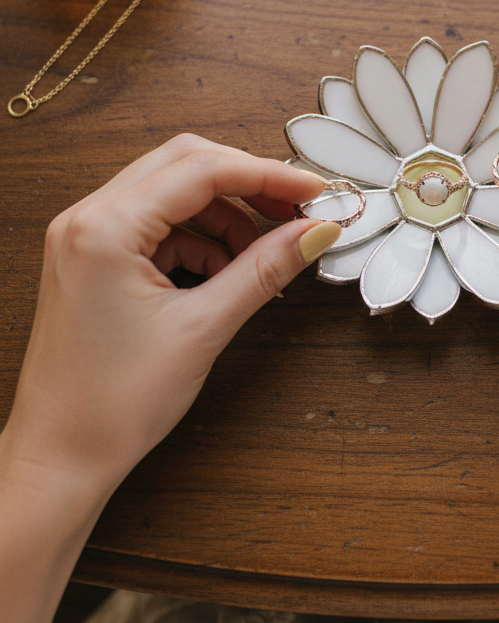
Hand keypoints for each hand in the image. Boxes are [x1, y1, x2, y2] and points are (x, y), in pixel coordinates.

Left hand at [1, 133, 339, 503]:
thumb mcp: (202, 330)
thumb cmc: (109, 405)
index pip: (201, 170)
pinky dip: (199, 240)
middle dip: (247, 184)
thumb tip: (313, 234)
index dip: (268, 175)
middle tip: (297, 212)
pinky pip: (157, 226)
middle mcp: (87, 219)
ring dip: (225, 216)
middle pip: (184, 165)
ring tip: (263, 255)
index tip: (313, 191)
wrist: (61, 457)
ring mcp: (85, 237)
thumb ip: (262, 270)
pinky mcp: (93, 259)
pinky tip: (227, 273)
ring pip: (172, 194)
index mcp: (104, 228)